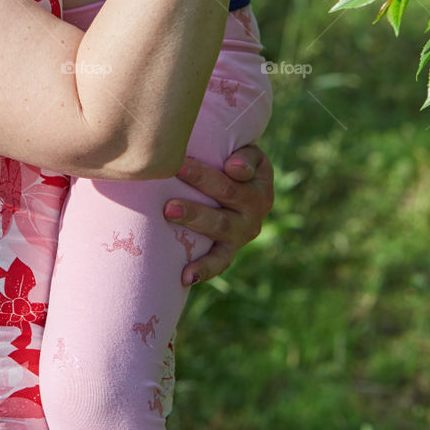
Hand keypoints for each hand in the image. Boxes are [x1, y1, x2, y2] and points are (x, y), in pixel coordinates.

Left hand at [164, 144, 273, 285]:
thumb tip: (233, 168)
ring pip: (220, 226)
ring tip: (169, 211)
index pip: (243, 170)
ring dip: (194, 218)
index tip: (188, 161)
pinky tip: (185, 276)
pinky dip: (204, 269)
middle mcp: (255, 208)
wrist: (239, 187)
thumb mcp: (247, 153)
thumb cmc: (233, 161)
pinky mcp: (230, 250)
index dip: (223, 165)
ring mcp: (243, 232)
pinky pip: (219, 262)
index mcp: (260, 181)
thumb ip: (244, 156)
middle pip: (227, 194)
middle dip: (200, 183)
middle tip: (173, 175)